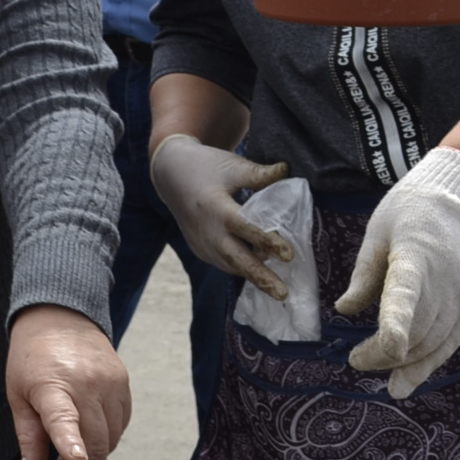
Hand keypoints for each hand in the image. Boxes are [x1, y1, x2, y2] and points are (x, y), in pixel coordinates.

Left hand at [6, 305, 130, 459]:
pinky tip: (92, 431)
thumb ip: (28, 436)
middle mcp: (86, 384)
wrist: (62, 317)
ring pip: (113, 435)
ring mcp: (110, 382)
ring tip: (75, 451)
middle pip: (98, 439)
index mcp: (52, 386)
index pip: (63, 418)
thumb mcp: (18, 395)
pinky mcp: (124, 381)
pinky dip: (110, 435)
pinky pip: (122, 421)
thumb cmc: (32, 359)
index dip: (70, 442)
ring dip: (98, 453)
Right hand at [150, 134, 291, 296]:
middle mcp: (207, 231)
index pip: (245, 228)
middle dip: (260, 277)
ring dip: (254, 278)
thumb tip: (287, 171)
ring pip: (230, 266)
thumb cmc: (205, 166)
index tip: (288, 254)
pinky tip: (263, 276)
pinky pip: (224, 264)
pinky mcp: (201, 250)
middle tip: (283, 294)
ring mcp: (202, 244)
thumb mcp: (232, 165)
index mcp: (216, 208)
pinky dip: (242, 270)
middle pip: (236, 258)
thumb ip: (259, 174)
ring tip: (279, 292)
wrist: (171, 175)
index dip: (267, 241)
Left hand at [336, 147, 459, 397]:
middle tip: (357, 359)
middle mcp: (446, 281)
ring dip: (404, 363)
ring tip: (378, 369)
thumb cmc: (411, 214)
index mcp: (416, 257)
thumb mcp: (379, 233)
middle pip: (415, 331)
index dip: (397, 323)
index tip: (389, 349)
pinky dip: (429, 362)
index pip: (406, 294)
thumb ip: (363, 274)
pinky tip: (407, 378)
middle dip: (382, 355)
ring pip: (433, 344)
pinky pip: (451, 342)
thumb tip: (344, 310)